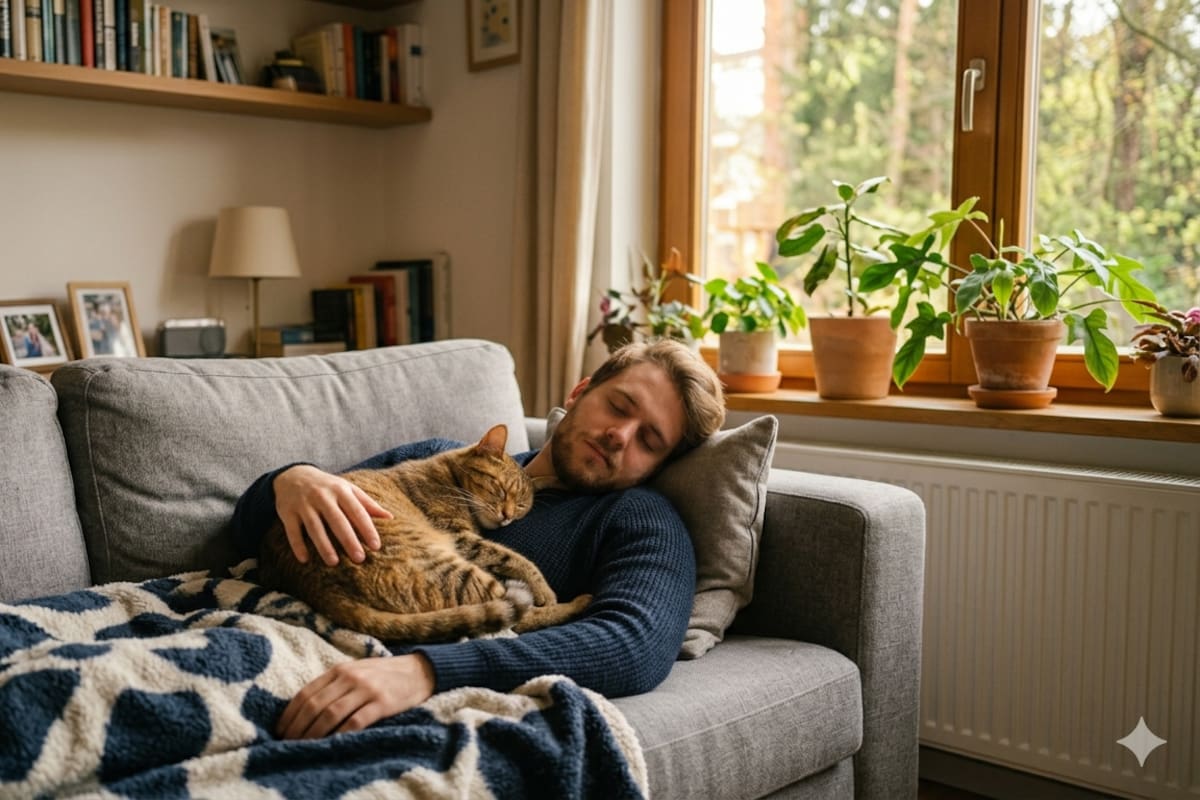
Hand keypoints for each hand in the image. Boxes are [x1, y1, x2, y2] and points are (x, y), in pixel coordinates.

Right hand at [273, 465, 390, 564]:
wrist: (293, 475)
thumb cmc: (327, 486)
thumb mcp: (347, 489)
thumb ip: (367, 503)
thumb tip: (390, 517)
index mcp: (341, 490)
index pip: (357, 511)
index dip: (367, 529)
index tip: (376, 546)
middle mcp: (322, 496)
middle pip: (337, 521)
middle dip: (349, 540)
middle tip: (359, 559)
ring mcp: (304, 504)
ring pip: (314, 527)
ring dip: (324, 545)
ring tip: (334, 562)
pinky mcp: (287, 512)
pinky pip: (292, 531)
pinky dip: (298, 545)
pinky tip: (304, 559)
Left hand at [276, 654, 435, 738]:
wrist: (419, 671)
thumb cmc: (383, 675)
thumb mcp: (356, 672)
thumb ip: (333, 685)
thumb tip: (303, 709)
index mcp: (340, 669)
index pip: (305, 693)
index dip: (290, 714)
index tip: (280, 731)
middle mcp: (350, 676)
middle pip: (314, 705)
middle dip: (297, 727)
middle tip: (287, 743)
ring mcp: (367, 689)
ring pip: (331, 713)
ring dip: (313, 734)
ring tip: (304, 747)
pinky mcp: (382, 702)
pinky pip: (356, 721)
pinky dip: (340, 734)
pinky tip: (332, 744)